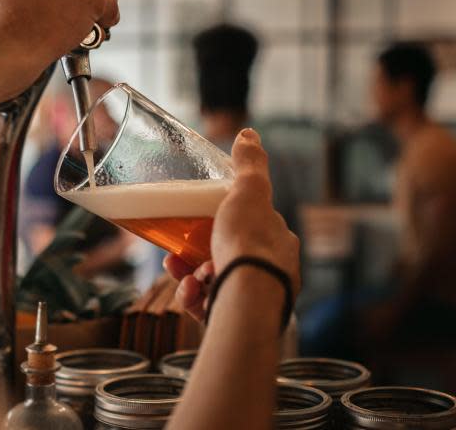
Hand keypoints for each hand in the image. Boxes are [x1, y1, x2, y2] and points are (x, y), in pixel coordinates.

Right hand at [164, 129, 300, 321]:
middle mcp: (273, 272)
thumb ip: (249, 165)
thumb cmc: (249, 243)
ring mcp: (256, 298)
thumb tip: (248, 134)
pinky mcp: (240, 321)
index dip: (223, 222)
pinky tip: (190, 294)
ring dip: (192, 276)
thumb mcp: (248, 192)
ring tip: (180, 273)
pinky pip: (210, 308)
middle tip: (176, 255)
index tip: (198, 222)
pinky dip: (195, 300)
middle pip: (228, 256)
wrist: (247, 299)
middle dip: (197, 254)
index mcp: (279, 242)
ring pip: (216, 283)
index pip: (253, 226)